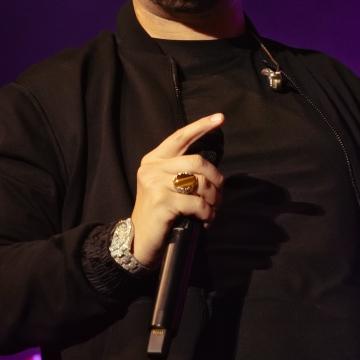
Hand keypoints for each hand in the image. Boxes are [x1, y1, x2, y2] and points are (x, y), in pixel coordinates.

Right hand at [130, 113, 224, 266]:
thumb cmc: (159, 214)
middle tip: (219, 196)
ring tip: (212, 211)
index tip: (220, 118)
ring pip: (200, 182)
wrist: (140, 241)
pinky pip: (197, 203)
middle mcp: (152, 168)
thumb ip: (181, 171)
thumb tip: (212, 169)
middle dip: (216, 179)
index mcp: (153, 159)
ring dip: (213, 200)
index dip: (201, 126)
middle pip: (197, 161)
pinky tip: (205, 221)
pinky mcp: (161, 201)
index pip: (180, 136)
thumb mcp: (164, 186)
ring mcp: (155, 184)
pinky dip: (207, 213)